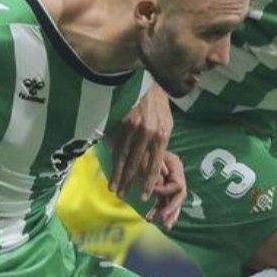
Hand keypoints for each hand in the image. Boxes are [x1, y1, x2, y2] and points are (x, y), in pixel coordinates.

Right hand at [107, 85, 171, 199]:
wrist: (147, 80)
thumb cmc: (158, 103)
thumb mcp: (167, 122)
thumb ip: (161, 143)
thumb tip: (156, 164)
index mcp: (162, 135)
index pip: (154, 164)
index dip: (148, 181)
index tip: (143, 195)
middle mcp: (148, 133)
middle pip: (137, 164)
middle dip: (129, 182)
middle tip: (123, 196)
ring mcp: (134, 128)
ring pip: (124, 157)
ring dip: (118, 175)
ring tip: (113, 188)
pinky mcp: (121, 122)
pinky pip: (116, 144)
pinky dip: (112, 158)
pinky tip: (109, 168)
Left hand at [145, 151, 185, 230]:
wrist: (135, 137)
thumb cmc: (140, 144)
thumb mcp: (147, 153)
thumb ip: (154, 165)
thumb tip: (162, 177)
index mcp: (175, 165)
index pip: (177, 186)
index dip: (165, 192)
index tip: (152, 192)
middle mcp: (175, 174)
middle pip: (179, 196)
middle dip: (171, 210)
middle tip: (163, 221)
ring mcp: (169, 181)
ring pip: (172, 201)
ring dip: (166, 214)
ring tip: (161, 225)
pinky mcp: (162, 187)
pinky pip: (163, 201)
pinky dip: (158, 210)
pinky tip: (149, 219)